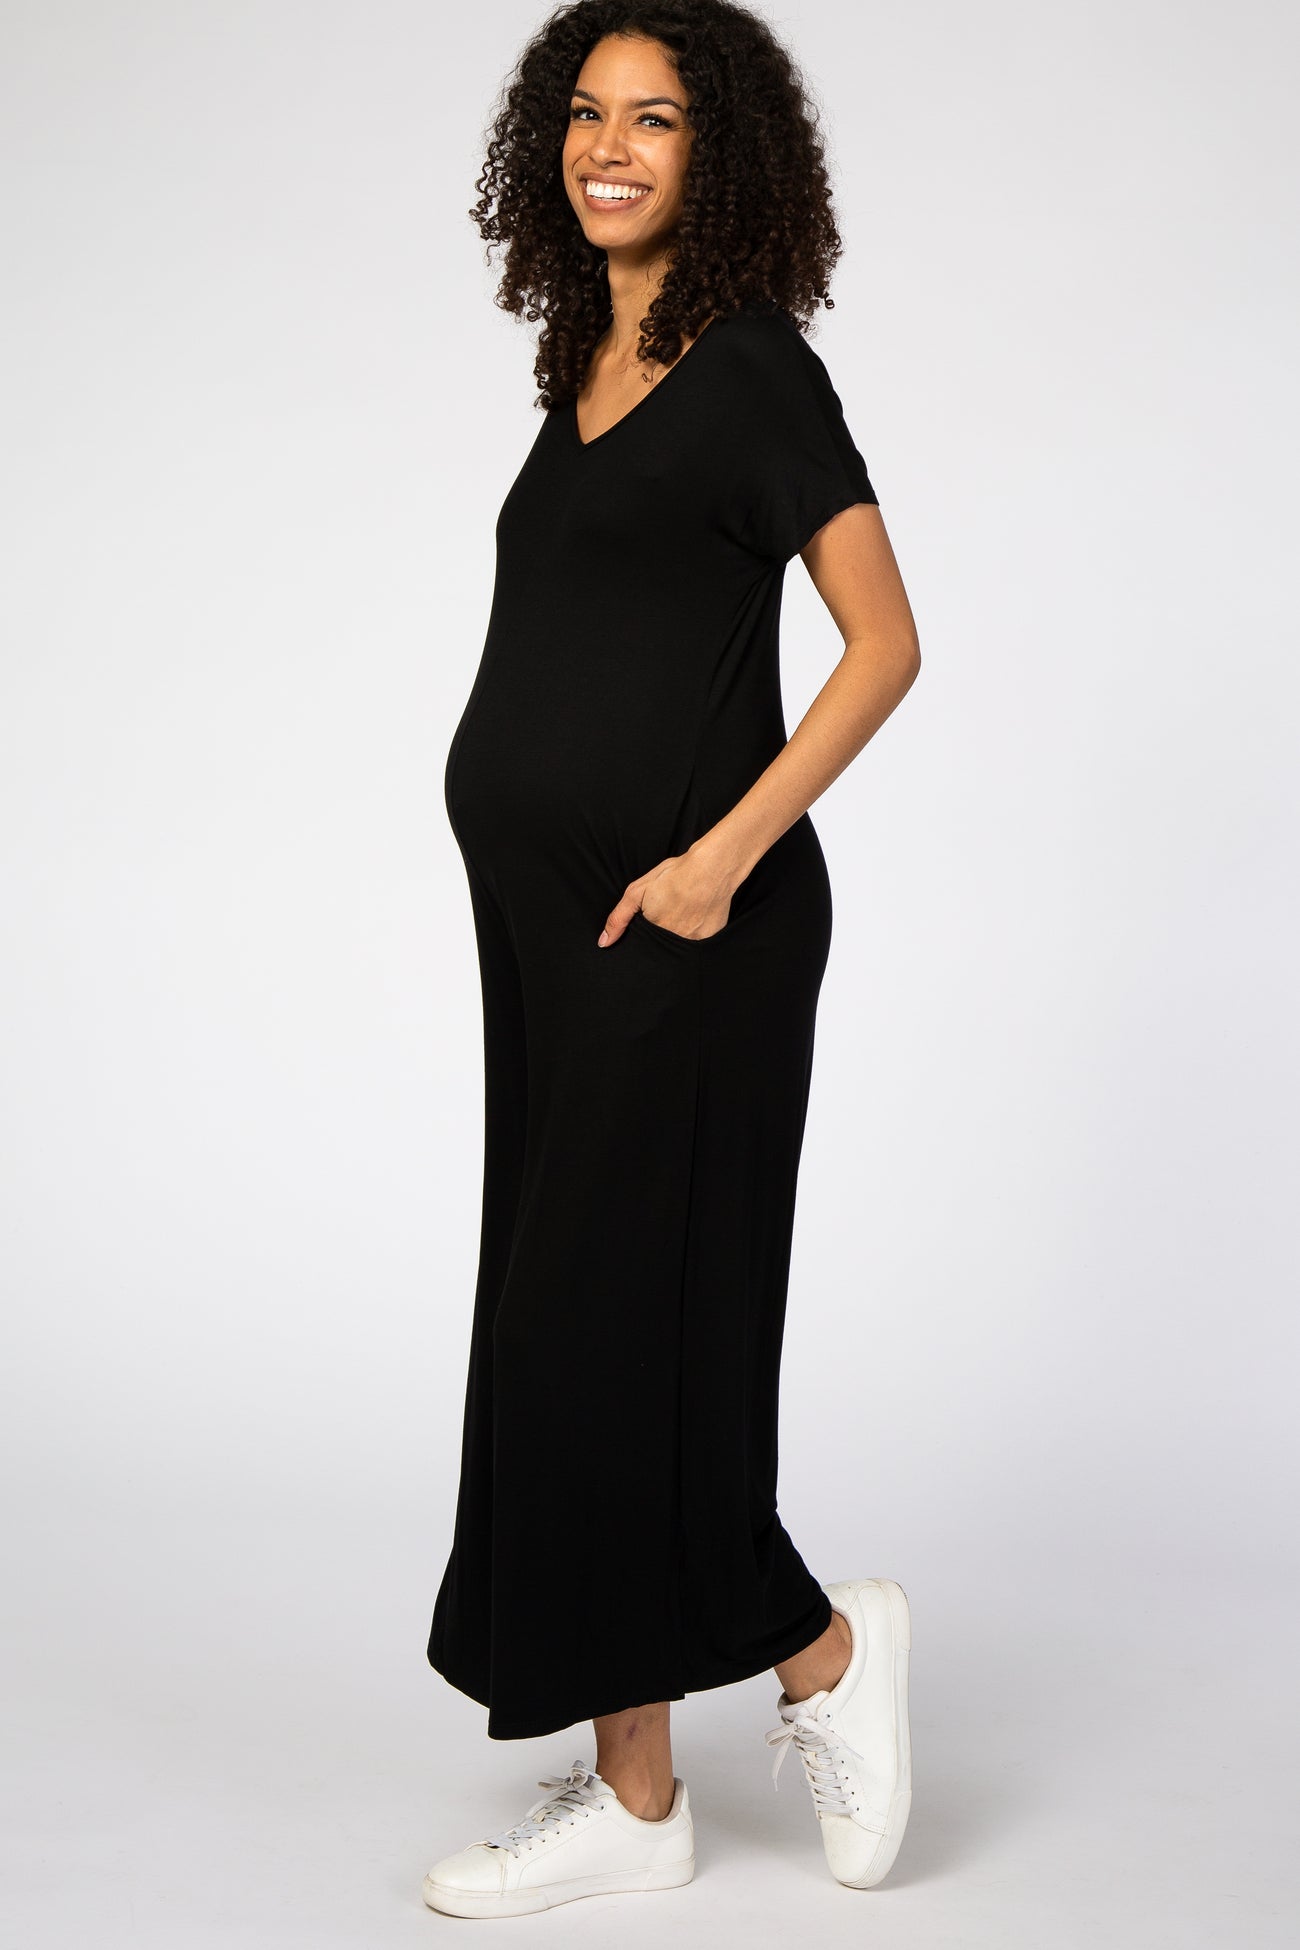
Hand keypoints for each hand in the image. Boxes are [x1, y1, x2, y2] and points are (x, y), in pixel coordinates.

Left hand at [597, 849, 734, 945]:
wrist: (712, 867)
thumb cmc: (674, 875)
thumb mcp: (637, 891)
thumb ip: (619, 918)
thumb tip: (604, 942)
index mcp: (654, 932)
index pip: (645, 943)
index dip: (647, 931)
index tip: (655, 915)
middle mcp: (674, 942)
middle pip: (662, 945)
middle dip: (662, 931)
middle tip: (672, 908)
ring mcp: (694, 941)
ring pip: (680, 945)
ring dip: (680, 931)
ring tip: (684, 909)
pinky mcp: (710, 938)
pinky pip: (699, 940)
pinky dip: (696, 929)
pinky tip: (697, 912)